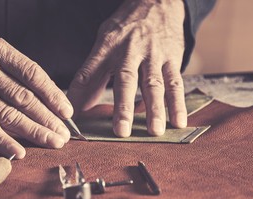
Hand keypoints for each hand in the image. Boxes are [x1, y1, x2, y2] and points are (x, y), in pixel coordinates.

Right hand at [0, 5, 72, 158]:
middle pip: (24, 98)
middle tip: (64, 134)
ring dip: (34, 131)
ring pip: (8, 114)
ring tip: (53, 142)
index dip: (54, 95)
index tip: (67, 111)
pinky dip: (2, 141)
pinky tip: (19, 152)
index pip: (33, 75)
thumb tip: (40, 93)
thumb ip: (10, 66)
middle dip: (49, 118)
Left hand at [68, 0, 186, 136]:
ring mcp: (154, 55)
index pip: (90, 69)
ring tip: (154, 131)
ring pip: (154, 84)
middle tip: (121, 131)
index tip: (73, 111)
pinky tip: (179, 122)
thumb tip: (79, 104)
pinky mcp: (172, 59)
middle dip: (123, 107)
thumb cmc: (125, 28)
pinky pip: (175, 83)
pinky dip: (178, 103)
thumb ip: (93, 73)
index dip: (81, 90)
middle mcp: (131, 51)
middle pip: (126, 80)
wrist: (158, 1)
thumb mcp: (104, 42)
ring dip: (154, 109)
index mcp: (108, 46)